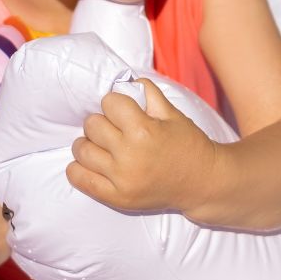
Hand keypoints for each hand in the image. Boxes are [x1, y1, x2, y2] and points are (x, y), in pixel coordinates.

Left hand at [67, 78, 217, 212]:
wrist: (202, 182)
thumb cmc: (189, 145)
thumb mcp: (173, 114)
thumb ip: (149, 94)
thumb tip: (126, 81)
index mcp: (144, 130)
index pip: (109, 103)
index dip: (115, 102)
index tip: (122, 109)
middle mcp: (129, 155)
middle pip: (92, 125)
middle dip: (101, 121)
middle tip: (112, 127)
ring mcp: (121, 179)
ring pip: (82, 150)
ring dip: (88, 142)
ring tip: (101, 144)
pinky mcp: (117, 197)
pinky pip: (79, 178)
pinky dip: (77, 168)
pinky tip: (89, 162)